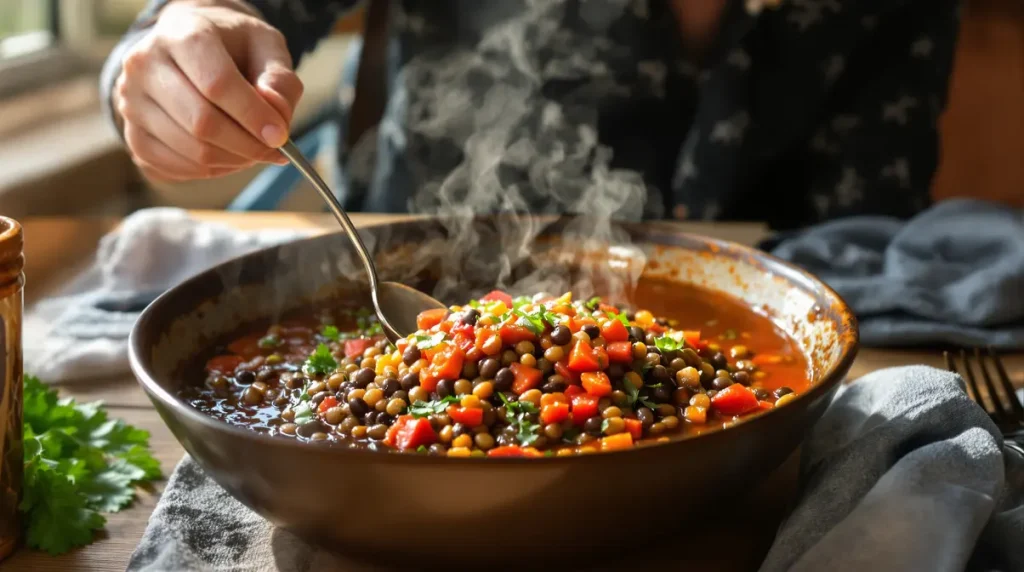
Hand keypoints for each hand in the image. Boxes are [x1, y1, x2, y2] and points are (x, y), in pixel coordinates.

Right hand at [113, 0, 300, 181]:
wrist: (190, 45)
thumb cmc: (233, 47)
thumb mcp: (266, 47)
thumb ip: (279, 80)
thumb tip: (276, 118)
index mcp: (183, 34)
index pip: (217, 84)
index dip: (253, 116)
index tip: (280, 137)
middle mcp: (146, 64)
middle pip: (201, 122)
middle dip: (246, 145)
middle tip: (272, 151)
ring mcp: (131, 100)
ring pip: (190, 150)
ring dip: (232, 161)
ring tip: (253, 151)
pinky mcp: (131, 131)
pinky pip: (173, 167)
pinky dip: (209, 171)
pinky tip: (228, 157)